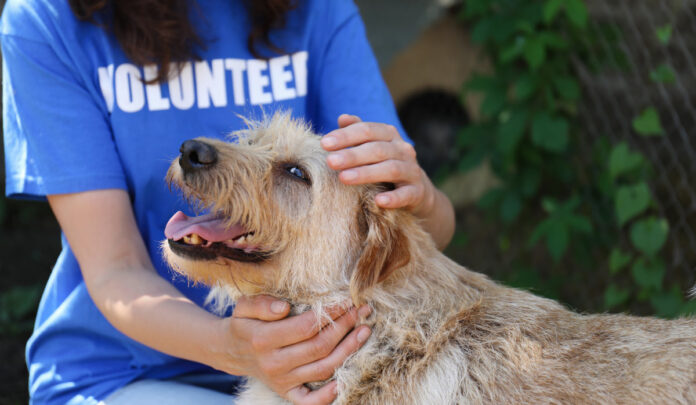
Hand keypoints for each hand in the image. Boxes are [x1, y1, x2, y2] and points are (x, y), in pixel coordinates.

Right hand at [213, 295, 371, 404]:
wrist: (232, 351)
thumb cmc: (244, 323)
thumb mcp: (244, 306)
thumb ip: (262, 304)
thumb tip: (283, 307)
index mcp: (263, 339)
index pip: (306, 326)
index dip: (330, 313)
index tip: (346, 300)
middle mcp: (273, 363)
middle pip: (319, 346)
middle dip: (345, 327)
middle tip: (361, 311)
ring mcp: (281, 381)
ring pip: (322, 368)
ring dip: (348, 350)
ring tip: (364, 331)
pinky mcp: (286, 392)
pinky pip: (309, 401)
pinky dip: (327, 395)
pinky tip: (344, 381)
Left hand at [321, 114, 435, 216]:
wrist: (418, 191)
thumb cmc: (386, 164)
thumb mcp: (373, 146)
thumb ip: (358, 132)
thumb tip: (342, 118)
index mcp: (389, 135)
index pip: (367, 130)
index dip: (346, 136)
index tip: (324, 143)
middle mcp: (402, 150)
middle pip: (377, 149)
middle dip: (352, 155)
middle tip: (330, 161)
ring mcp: (412, 170)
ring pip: (390, 169)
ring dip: (366, 173)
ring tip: (344, 178)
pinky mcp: (417, 192)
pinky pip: (406, 194)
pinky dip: (393, 197)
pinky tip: (378, 201)